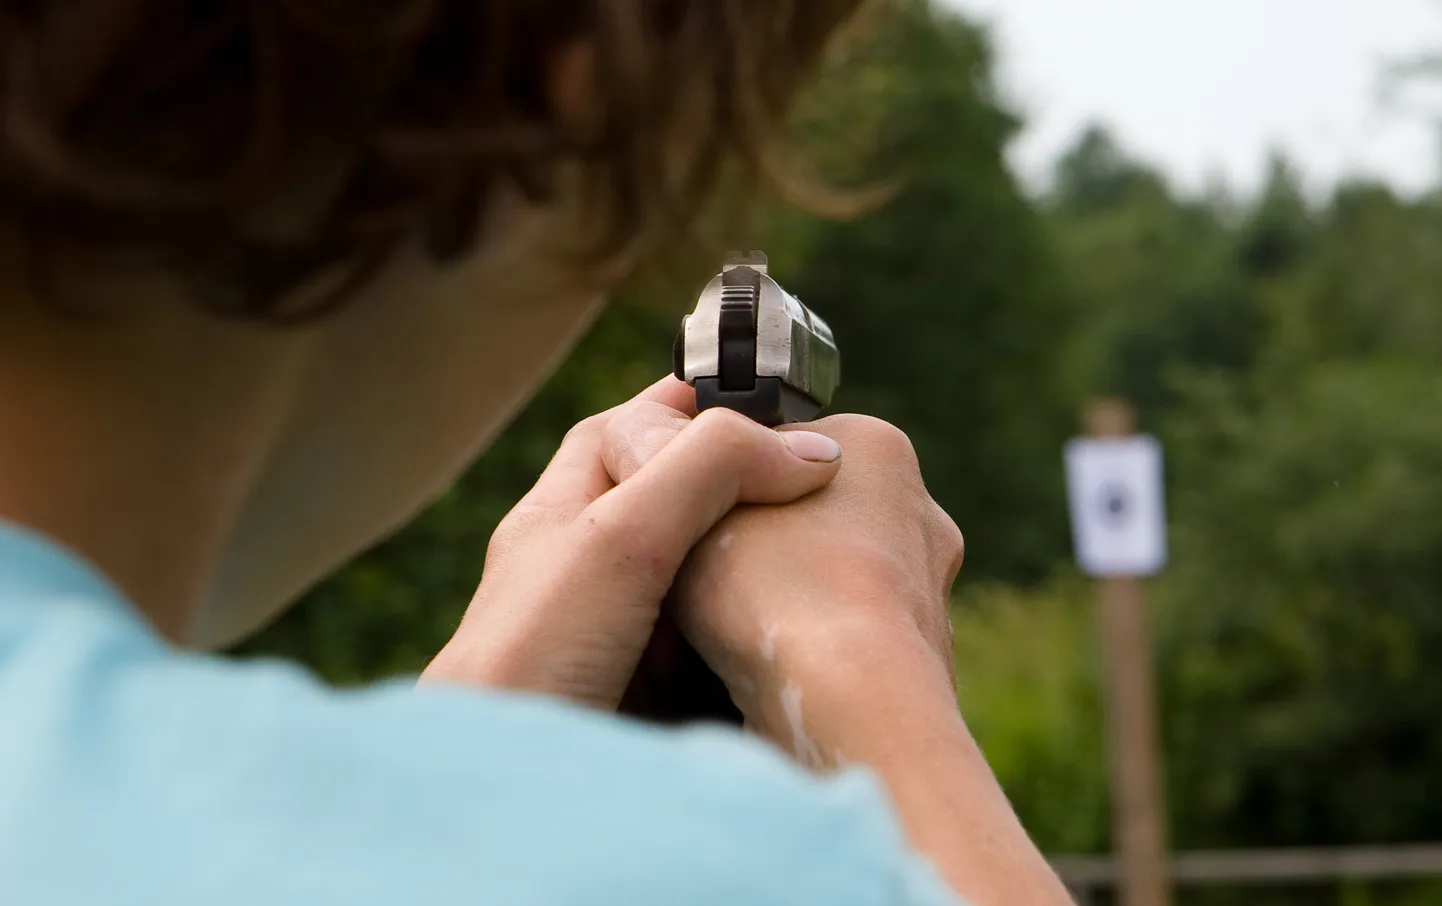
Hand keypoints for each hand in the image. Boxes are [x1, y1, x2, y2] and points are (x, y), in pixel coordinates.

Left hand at [419, 377, 845, 710]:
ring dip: (752, 572)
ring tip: (820, 554)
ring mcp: (623, 635)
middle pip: (675, 503)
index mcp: (566, 513)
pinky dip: (750, 638)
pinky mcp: (656, 696)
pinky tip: (791, 634)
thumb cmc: (536, 651)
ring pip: (703, 579)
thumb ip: (710, 469)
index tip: (766, 402)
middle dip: (740, 494)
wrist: (511, 795)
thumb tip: (814, 453)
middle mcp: (593, 567)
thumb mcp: (623, 534)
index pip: (626, 429)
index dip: (689, 406)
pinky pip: (713, 648)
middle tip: (812, 488)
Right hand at [665, 414, 964, 753]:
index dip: (723, 489)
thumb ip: (698, 472)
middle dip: (764, 554)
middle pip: (810, 520)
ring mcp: (932, 592)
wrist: (848, 703)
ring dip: (789, 610)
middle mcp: (921, 510)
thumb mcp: (700, 492)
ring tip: (736, 645)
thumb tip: (692, 481)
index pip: (779, 452)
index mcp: (876, 444)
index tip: (691, 527)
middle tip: (711, 591)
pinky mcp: (929, 666)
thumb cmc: (770, 588)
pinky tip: (775, 681)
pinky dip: (816, 662)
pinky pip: (850, 651)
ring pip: (830, 590)